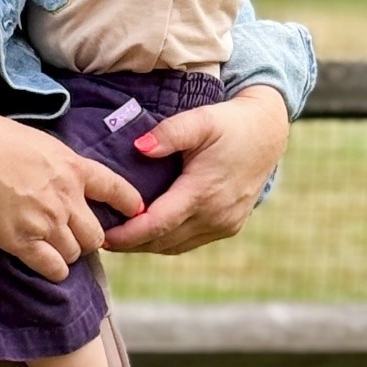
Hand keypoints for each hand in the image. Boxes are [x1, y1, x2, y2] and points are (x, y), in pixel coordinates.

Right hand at [0, 100, 144, 280]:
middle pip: (96, 234)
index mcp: (73, 169)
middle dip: (87, 238)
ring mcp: (46, 223)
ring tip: (53, 248)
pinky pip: (51, 267)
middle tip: (73, 236)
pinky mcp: (22, 242)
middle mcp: (66, 199)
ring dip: (67, 253)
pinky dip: (54, 270)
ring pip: (75, 253)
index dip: (129, 203)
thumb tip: (61, 171)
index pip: (115, 189)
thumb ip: (58, 162)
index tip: (136, 211)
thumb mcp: (41, 142)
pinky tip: (49, 267)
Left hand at [101, 84, 289, 253]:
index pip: (158, 223)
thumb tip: (139, 147)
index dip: (128, 234)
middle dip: (130, 243)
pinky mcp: (229, 226)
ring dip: (146, 245)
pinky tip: (146, 234)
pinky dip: (166, 241)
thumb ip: (168, 133)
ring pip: (175, 246)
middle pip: (163, 240)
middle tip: (99, 236)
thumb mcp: (200, 120)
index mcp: (204, 192)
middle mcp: (216, 216)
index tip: (103, 236)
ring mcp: (224, 224)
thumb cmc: (230, 123)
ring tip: (117, 239)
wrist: (268, 133)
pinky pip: (189, 242)